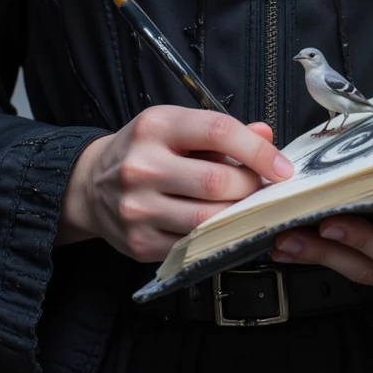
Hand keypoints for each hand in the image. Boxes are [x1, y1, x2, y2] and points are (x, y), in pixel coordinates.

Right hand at [56, 106, 292, 261]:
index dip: (258, 151)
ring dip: (238, 216)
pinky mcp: (140, 243)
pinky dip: (216, 238)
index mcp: (156, 126)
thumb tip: (266, 136)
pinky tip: (221, 228)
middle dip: (251, 187)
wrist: (89, 186)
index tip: (282, 167)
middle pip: (218, 182)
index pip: (218, 132)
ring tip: (244, 208)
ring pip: (208, 219)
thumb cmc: (142, 151)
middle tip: (261, 189)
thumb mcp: (176, 127)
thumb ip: (222, 132)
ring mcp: (138, 208)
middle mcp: (143, 166)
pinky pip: (193, 246)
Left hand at [269, 154, 372, 304]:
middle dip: (325, 252)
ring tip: (281, 241)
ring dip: (318, 259)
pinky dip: (331, 258)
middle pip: (369, 269)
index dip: (364, 240)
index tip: (330, 222)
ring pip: (359, 275)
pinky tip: (301, 244)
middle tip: (286, 233)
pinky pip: (361, 272)